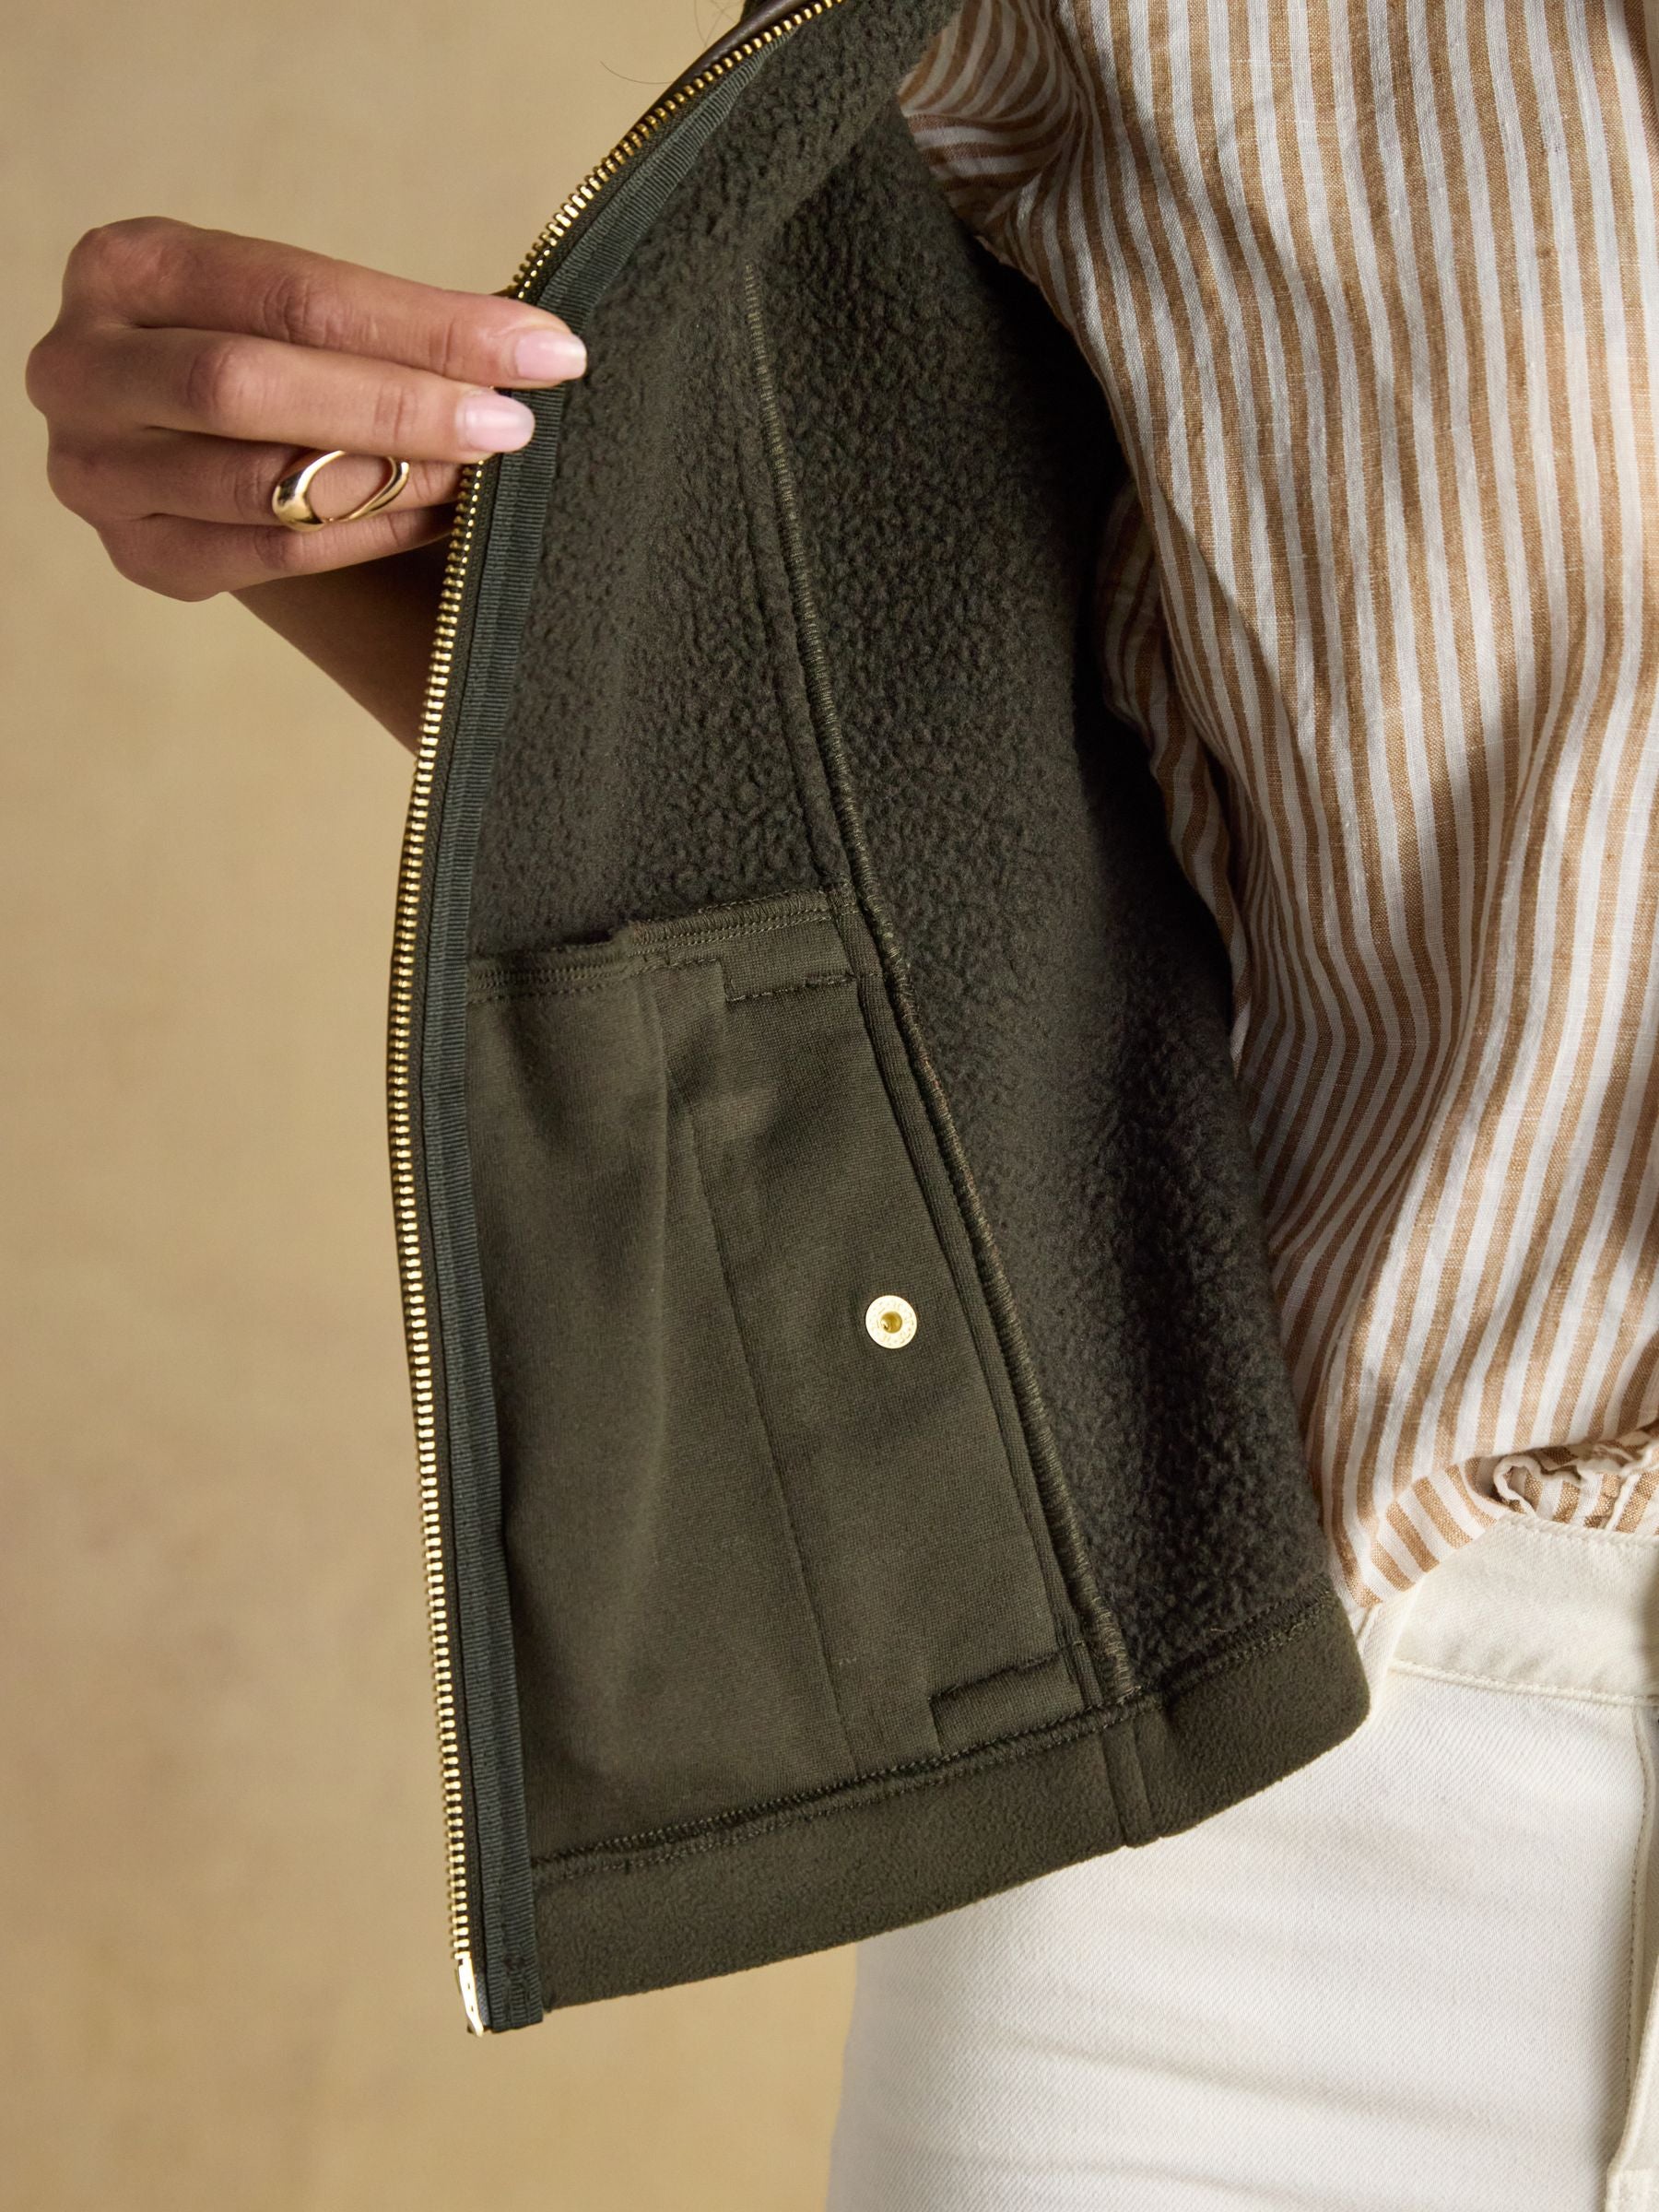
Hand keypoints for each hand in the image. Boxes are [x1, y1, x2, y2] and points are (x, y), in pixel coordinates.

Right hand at [25, 215, 586, 601]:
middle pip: (248, 387)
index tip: (541, 349)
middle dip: (398, 406)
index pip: (291, 294)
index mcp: (129, 268)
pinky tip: (435, 519)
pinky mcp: (140, 555)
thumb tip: (531, 346)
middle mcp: (86, 367)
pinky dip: (363, 537)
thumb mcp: (293, 311)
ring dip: (387, 480)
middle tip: (509, 424)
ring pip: (256, 484)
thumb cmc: (260, 357)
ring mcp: (99, 472)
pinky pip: (266, 555)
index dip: (424, 323)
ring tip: (477, 476)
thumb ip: (383, 324)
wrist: (184, 438)